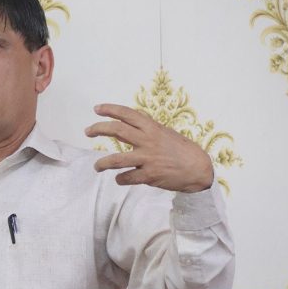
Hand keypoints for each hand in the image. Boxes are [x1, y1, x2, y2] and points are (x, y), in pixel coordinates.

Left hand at [85, 104, 212, 192]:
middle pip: (117, 130)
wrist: (199, 169)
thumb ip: (147, 131)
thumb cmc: (182, 150)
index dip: (110, 109)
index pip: (127, 114)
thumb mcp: (166, 134)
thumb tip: (128, 128)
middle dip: (98, 129)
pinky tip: (119, 179)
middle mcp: (148, 141)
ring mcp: (148, 159)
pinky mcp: (149, 176)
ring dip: (102, 163)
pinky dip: (120, 179)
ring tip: (97, 166)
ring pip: (116, 160)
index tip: (96, 109)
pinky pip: (127, 177)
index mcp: (152, 128)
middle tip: (88, 131)